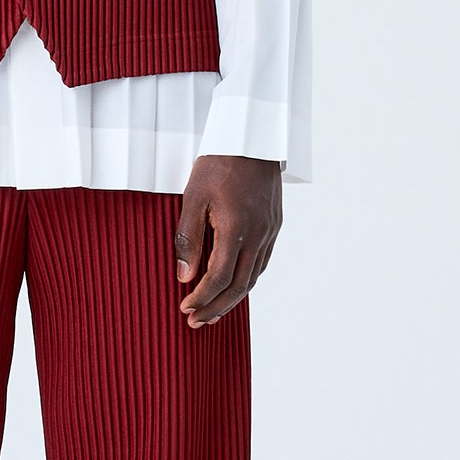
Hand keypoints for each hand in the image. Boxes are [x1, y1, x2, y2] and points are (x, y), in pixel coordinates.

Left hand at [174, 156, 282, 328]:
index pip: (218, 277)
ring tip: (212, 312)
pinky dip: (245, 281)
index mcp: (236, 228)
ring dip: (232, 299)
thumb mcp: (193, 197)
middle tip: (196, 322)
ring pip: (253, 278)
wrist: (253, 137)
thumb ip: (188, 239)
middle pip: (239, 286)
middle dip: (216, 308)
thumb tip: (184, 276)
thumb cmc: (218, 163)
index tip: (185, 308)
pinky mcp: (274, 225)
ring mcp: (270, 231)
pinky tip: (232, 286)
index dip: (201, 297)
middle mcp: (258, 235)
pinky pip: (261, 263)